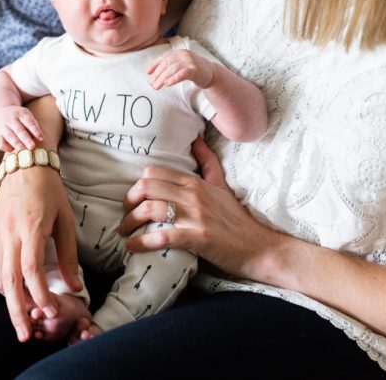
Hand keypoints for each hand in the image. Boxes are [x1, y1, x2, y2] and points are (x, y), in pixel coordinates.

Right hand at [0, 106, 43, 151]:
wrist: (0, 111)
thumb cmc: (19, 118)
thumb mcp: (27, 117)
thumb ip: (33, 126)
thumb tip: (39, 139)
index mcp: (21, 113)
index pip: (29, 122)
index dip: (35, 130)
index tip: (41, 138)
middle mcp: (11, 119)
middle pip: (19, 130)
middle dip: (26, 139)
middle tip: (32, 147)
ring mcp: (2, 126)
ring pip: (9, 136)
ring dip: (17, 144)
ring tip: (23, 149)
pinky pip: (1, 143)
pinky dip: (7, 148)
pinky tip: (13, 149)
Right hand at [0, 166, 81, 341]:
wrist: (23, 166)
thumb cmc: (49, 192)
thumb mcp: (66, 221)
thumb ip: (69, 256)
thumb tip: (74, 288)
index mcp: (31, 227)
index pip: (31, 269)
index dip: (40, 294)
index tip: (52, 310)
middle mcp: (9, 233)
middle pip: (9, 281)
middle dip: (16, 312)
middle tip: (26, 335)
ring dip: (10, 301)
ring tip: (26, 315)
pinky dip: (3, 285)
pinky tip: (16, 292)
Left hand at [118, 137, 282, 280]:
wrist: (260, 247)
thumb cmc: (237, 219)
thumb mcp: (222, 185)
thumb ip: (208, 161)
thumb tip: (196, 137)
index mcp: (196, 182)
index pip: (154, 173)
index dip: (137, 186)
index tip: (132, 200)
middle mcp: (194, 195)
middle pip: (147, 187)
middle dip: (128, 201)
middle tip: (125, 215)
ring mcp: (196, 216)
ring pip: (151, 209)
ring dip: (130, 222)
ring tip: (124, 231)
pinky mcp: (198, 238)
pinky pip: (162, 236)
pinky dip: (141, 242)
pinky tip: (132, 246)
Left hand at [146, 49, 215, 89]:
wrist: (211, 73)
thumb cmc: (192, 70)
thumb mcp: (180, 65)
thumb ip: (168, 67)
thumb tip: (151, 74)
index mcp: (178, 52)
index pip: (163, 58)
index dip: (154, 65)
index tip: (147, 74)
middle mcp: (183, 55)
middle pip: (166, 64)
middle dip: (157, 75)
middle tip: (152, 84)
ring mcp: (189, 61)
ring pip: (172, 69)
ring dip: (162, 78)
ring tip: (156, 87)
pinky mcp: (195, 70)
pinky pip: (182, 74)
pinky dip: (173, 79)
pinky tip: (167, 84)